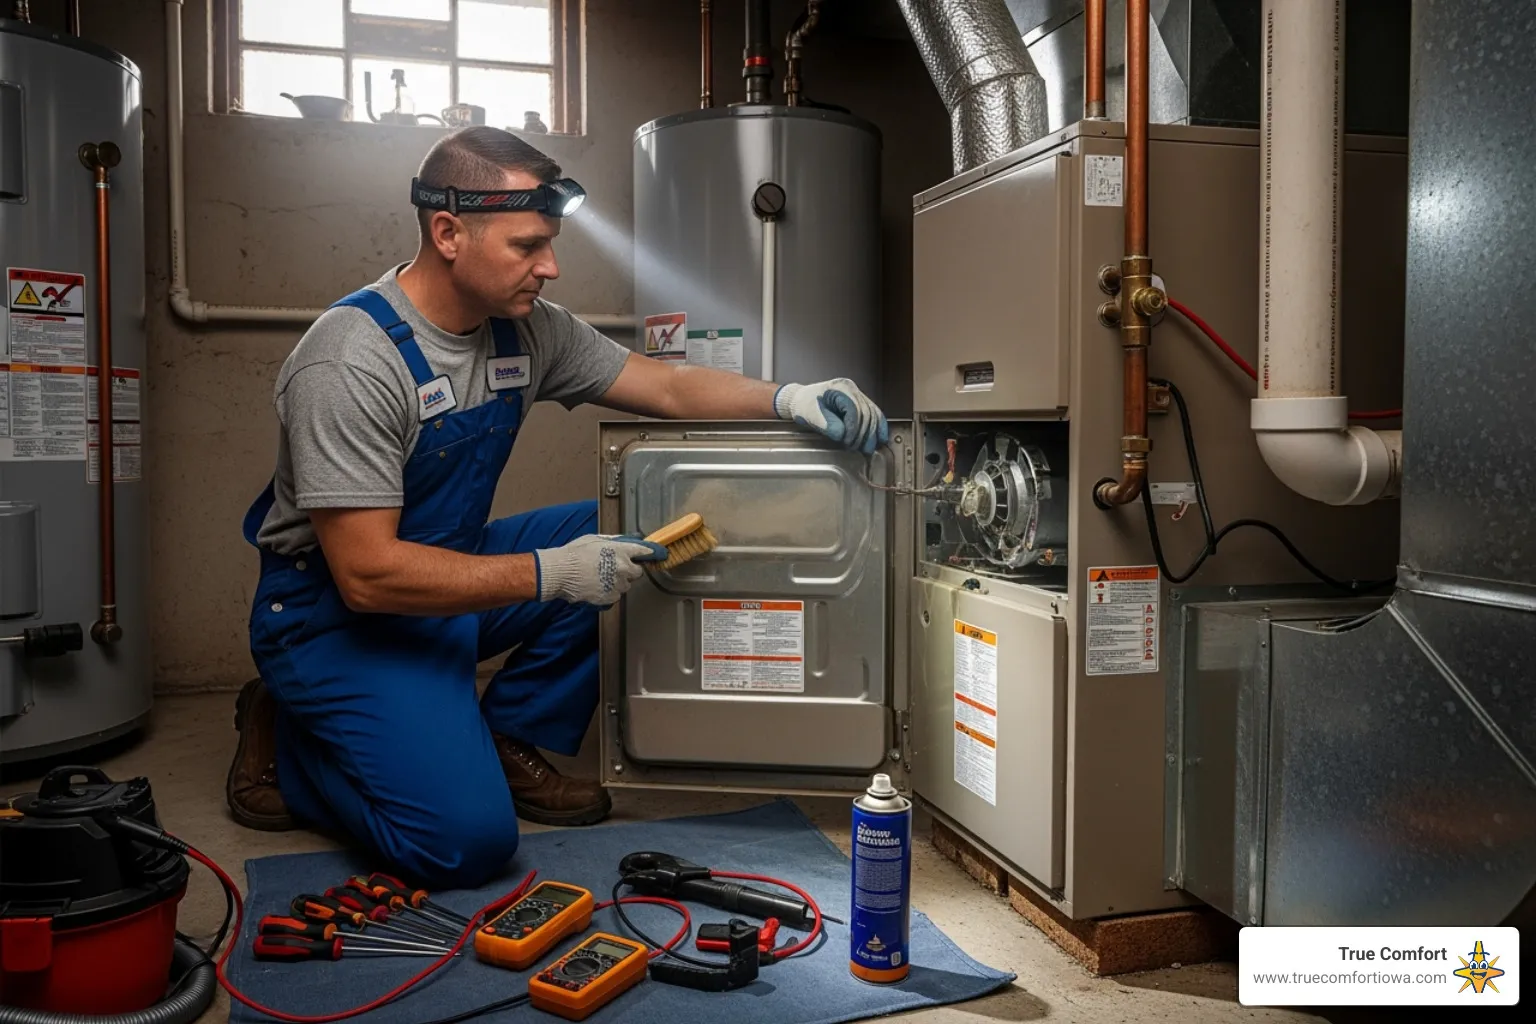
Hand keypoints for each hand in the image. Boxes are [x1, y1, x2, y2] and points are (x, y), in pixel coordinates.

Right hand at [534, 534, 667, 605]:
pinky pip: (615, 595)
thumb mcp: (596, 539)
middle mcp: (624, 568)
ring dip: (618, 582)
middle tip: (613, 568)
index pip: (645, 552)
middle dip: (629, 571)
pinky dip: (609, 592)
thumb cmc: (575, 553)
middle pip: (637, 573)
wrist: (561, 572)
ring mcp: (619, 584)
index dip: (652, 553)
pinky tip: (596, 586)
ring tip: (600, 578)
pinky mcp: (611, 598)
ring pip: (626, 586)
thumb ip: (615, 540)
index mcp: (622, 551)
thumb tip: (630, 539)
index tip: (660, 554)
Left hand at [773, 378, 889, 454]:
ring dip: (872, 432)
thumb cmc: (804, 405)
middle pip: (866, 413)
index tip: (848, 442)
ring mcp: (856, 394)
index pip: (854, 410)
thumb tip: (843, 435)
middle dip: (864, 434)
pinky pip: (873, 413)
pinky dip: (878, 425)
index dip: (853, 429)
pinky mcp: (858, 402)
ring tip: (868, 447)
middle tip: (858, 448)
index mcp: (839, 389)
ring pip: (872, 413)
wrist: (800, 400)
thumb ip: (828, 426)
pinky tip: (880, 436)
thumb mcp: (812, 416)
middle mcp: (851, 389)